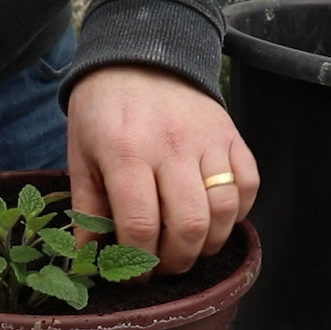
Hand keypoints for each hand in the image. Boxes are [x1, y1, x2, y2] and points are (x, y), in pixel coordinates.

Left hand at [66, 65, 258, 276]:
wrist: (139, 55)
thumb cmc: (103, 112)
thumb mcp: (81, 158)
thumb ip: (88, 212)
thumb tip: (89, 263)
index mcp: (126, 153)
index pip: (141, 225)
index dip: (138, 262)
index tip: (133, 275)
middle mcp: (172, 146)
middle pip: (189, 225)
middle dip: (177, 261)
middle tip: (163, 266)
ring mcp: (208, 139)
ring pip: (225, 210)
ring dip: (209, 244)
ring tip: (188, 248)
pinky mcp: (232, 134)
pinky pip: (249, 185)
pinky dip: (237, 214)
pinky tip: (214, 221)